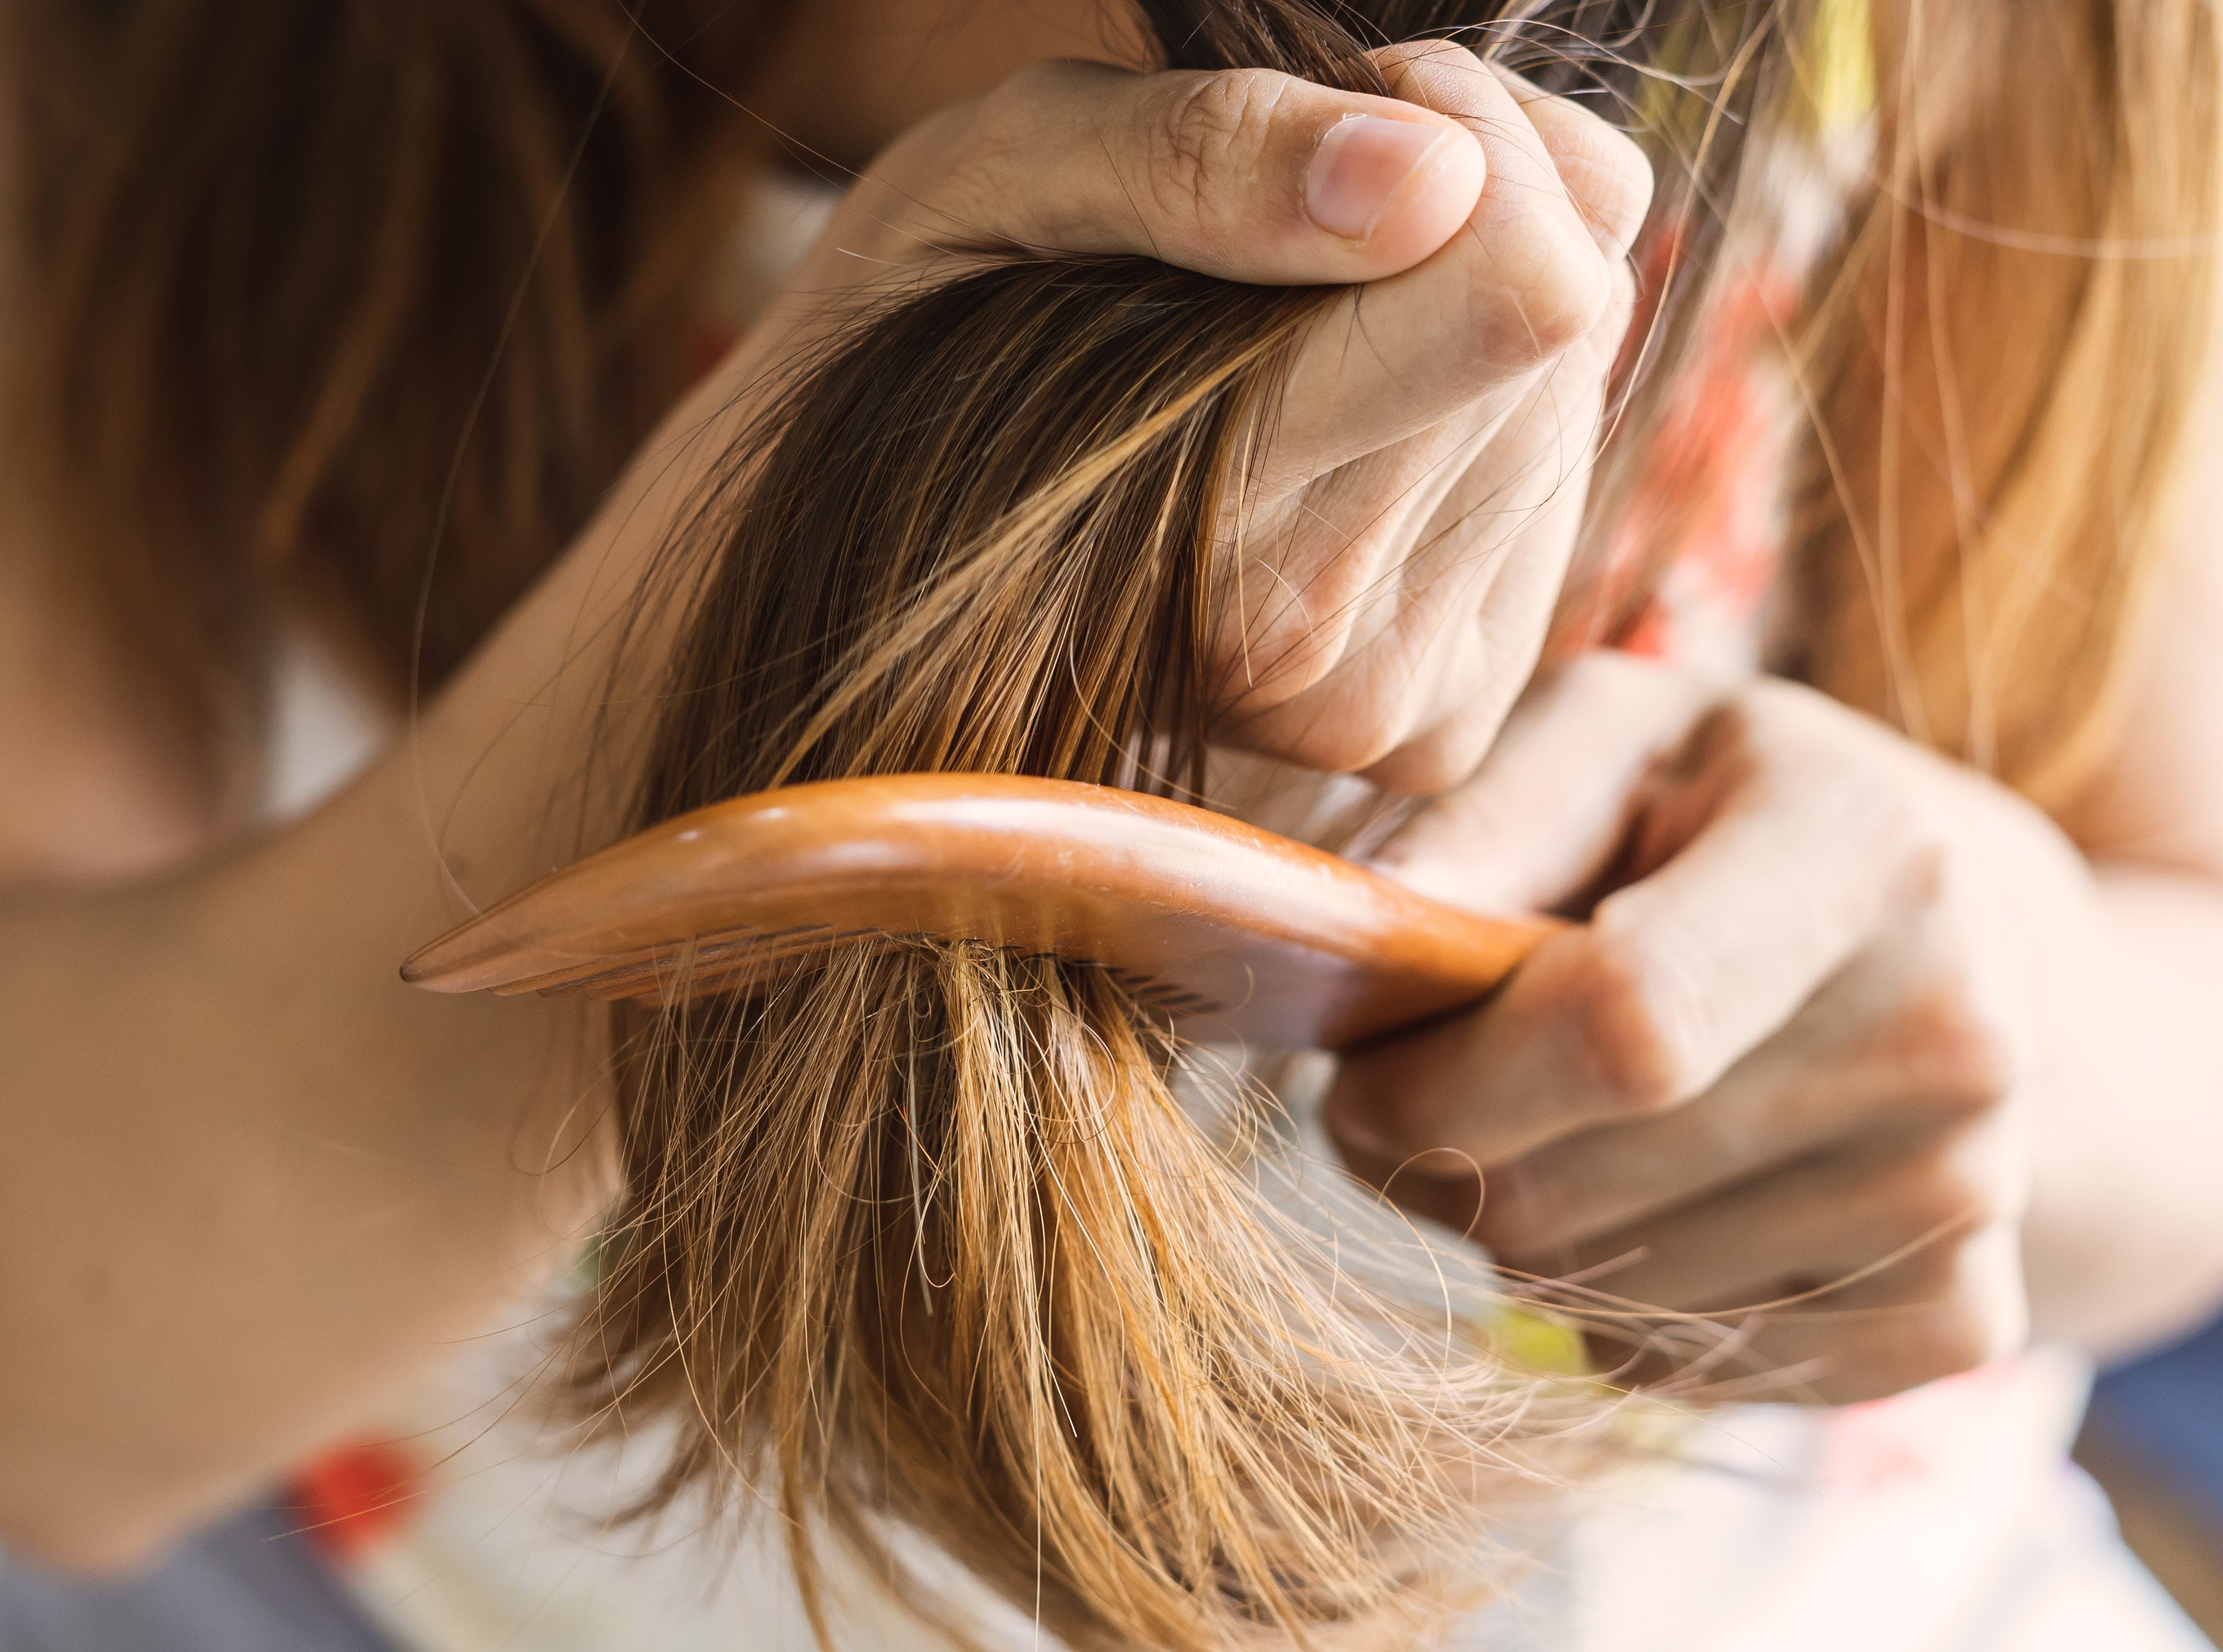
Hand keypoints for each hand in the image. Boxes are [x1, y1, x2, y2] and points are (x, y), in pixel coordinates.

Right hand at [757, 42, 1653, 789]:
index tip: (1320, 144)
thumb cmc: (911, 347)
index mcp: (1210, 518)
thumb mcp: (996, 178)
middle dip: (1446, 231)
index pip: (1524, 283)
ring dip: (1450, 328)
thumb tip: (1432, 177)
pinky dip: (1461, 432)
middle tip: (1274, 258)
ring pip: (1568, 398)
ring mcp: (1380, 712)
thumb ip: (1202, 152)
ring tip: (1275, 359)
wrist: (863, 581)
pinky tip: (1325, 443)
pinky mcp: (1433, 727)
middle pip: (1561, 321)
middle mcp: (1312, 650)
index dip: (1446, 146)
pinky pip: (1554, 498)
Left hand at [1324, 654, 2102, 1403]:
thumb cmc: (1729, 819)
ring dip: (1518, 1238)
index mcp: (1865, 853)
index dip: (1440, 1083)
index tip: (1358, 1078)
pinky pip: (1677, 1373)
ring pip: (1605, 1300)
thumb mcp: (1613, 742)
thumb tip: (1362, 935)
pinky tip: (1650, 1202)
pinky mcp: (1959, 1318)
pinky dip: (1611, 1311)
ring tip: (1556, 1131)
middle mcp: (1951, 1037)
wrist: (1966, 943)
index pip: (1620, 1027)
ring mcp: (1967, 1194)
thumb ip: (1484, 818)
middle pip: (1576, 1193)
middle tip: (1426, 1101)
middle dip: (1440, 1167)